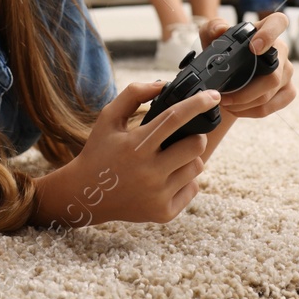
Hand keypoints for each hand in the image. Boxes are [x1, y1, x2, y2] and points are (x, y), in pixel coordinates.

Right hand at [37, 81, 220, 225]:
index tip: (213, 96)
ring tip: (170, 158)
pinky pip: (192, 189)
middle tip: (184, 136)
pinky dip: (184, 180)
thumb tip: (164, 85)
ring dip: (190, 158)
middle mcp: (148, 172)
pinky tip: (166, 179)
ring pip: (197, 167)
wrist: (85, 195)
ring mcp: (157, 195)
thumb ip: (134, 95)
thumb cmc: (99, 151)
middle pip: (196, 145)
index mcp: (135, 145)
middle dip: (196, 135)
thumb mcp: (108, 118)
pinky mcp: (163, 213)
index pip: (175, 118)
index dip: (198, 103)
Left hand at [196, 14, 295, 118]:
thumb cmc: (224, 50)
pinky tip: (238, 109)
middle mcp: (281, 50)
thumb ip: (212, 28)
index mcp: (265, 29)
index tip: (254, 48)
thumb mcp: (211, 36)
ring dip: (245, 103)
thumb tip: (220, 30)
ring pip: (270, 93)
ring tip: (225, 103)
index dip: (269, 35)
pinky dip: (252, 111)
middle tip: (223, 96)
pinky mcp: (288, 90)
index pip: (278, 22)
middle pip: (273, 74)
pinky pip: (272, 106)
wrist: (229, 72)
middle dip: (245, 91)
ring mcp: (287, 71)